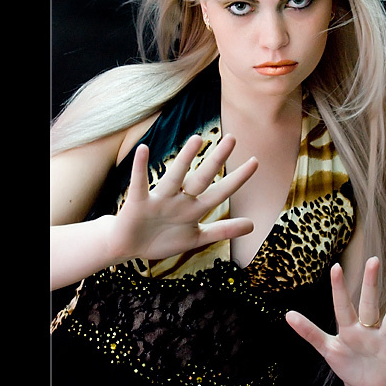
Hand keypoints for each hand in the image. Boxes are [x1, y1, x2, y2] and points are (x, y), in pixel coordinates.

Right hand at [107, 133, 257, 263]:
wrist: (129, 247)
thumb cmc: (163, 239)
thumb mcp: (196, 238)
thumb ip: (222, 230)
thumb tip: (253, 225)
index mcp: (194, 208)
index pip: (221, 191)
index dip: (237, 179)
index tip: (255, 161)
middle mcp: (180, 200)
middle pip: (202, 178)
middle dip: (217, 161)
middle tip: (232, 138)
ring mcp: (159, 200)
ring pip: (175, 177)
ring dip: (185, 159)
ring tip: (197, 140)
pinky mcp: (138, 202)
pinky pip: (139, 183)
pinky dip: (139, 167)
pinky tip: (143, 149)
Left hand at [285, 257, 385, 385]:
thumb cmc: (349, 362)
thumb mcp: (328, 349)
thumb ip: (310, 332)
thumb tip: (287, 315)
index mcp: (349, 328)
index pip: (342, 306)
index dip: (338, 289)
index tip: (335, 267)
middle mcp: (368, 329)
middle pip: (369, 304)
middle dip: (370, 284)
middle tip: (373, 260)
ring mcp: (384, 340)